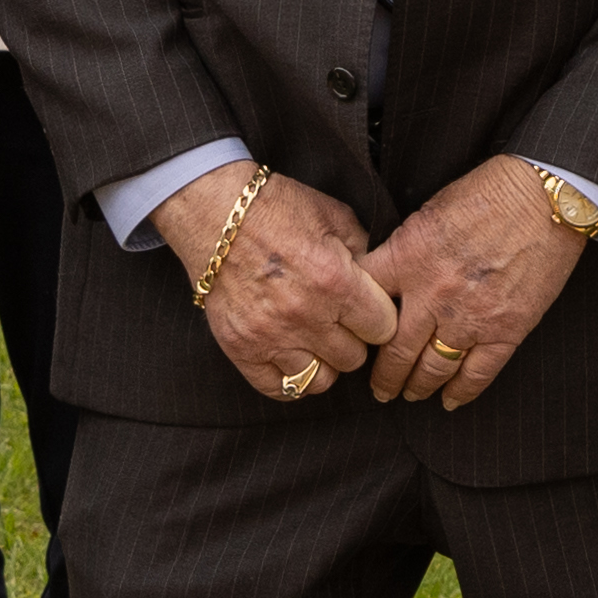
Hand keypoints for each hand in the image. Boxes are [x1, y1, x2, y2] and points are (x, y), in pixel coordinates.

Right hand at [193, 165, 403, 407]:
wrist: (213, 211)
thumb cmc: (277, 208)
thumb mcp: (334, 217)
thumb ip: (365, 252)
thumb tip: (382, 280)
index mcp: (336, 282)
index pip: (384, 330)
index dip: (380, 319)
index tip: (369, 311)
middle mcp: (306, 316)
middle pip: (354, 358)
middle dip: (353, 340)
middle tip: (340, 322)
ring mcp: (271, 336)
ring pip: (321, 380)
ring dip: (324, 362)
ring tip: (317, 341)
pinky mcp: (241, 348)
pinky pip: (279, 388)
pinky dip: (291, 380)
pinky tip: (294, 359)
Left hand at [359, 155, 597, 407]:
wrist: (545, 198)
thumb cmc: (489, 194)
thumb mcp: (428, 212)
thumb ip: (405, 250)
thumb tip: (390, 277)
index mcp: (407, 259)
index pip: (364, 303)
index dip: (355, 325)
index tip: (356, 338)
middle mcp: (432, 296)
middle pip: (394, 352)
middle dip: (383, 377)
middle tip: (379, 389)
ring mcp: (470, 318)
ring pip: (432, 368)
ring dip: (417, 387)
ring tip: (410, 394)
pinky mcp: (506, 330)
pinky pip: (478, 373)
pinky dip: (462, 392)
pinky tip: (450, 401)